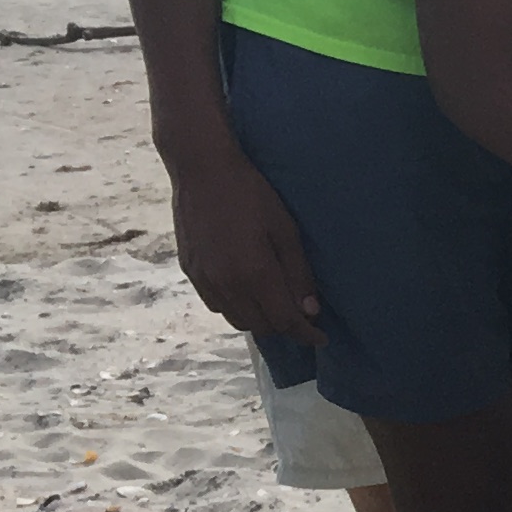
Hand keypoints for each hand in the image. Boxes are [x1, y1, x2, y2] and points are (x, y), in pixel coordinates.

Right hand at [168, 143, 325, 345]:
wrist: (202, 171)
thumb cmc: (251, 195)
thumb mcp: (285, 231)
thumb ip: (298, 274)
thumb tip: (310, 310)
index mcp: (254, 274)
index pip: (284, 321)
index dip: (305, 335)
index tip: (320, 340)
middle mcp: (226, 285)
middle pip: (261, 326)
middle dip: (284, 328)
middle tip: (301, 317)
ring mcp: (204, 280)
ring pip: (236, 320)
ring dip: (259, 320)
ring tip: (275, 305)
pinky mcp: (190, 271)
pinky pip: (216, 305)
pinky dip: (235, 308)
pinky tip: (247, 292)